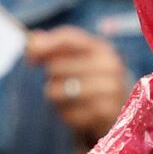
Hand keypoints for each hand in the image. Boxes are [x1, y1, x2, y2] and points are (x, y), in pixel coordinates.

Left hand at [26, 27, 131, 142]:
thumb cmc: (91, 80)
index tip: (30, 60)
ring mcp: (110, 90)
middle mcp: (109, 66)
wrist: (122, 112)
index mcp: (101, 48)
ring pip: (56, 92)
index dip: (43, 46)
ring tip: (71, 98)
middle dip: (51, 77)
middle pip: (55, 67)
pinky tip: (79, 112)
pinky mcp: (105, 113)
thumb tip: (31, 40)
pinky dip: (66, 115)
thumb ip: (54, 46)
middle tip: (65, 83)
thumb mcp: (78, 59)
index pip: (67, 38)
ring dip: (55, 97)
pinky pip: (65, 114)